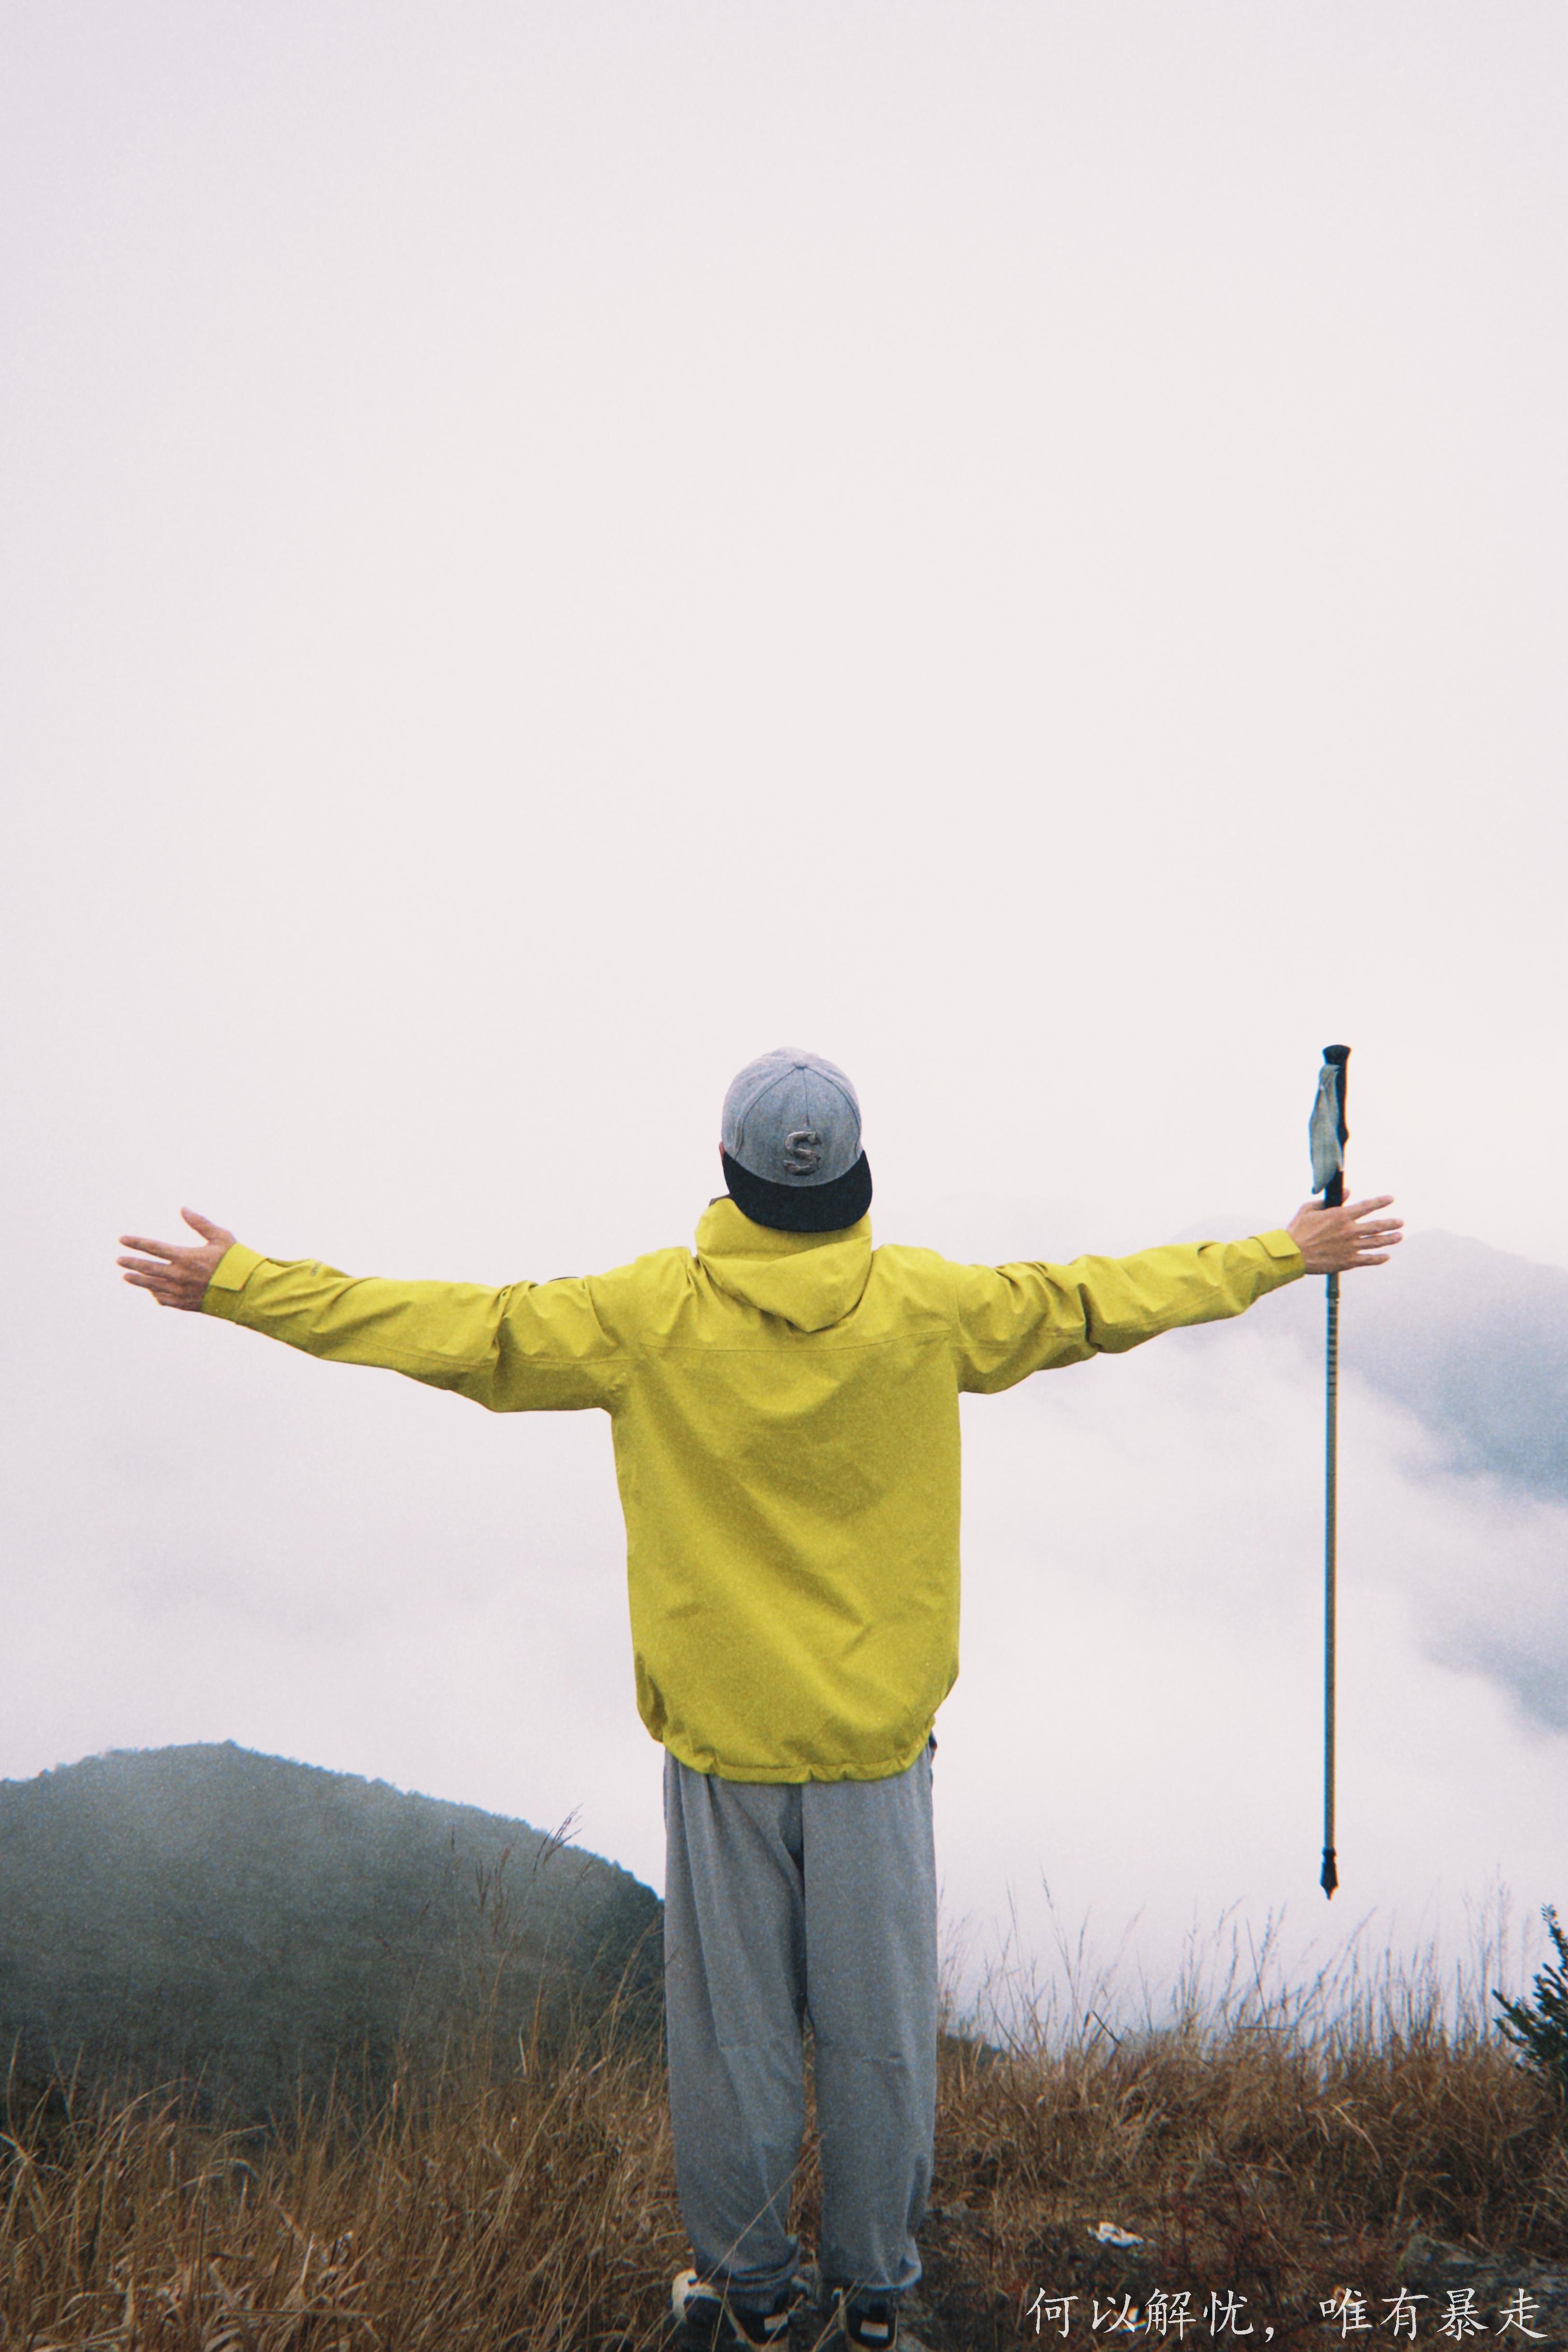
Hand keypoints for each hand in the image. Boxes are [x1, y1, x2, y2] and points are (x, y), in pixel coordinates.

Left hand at [118, 1209, 235, 1309]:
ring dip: (138, 1279)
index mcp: (186, 1257)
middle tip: (119, 1260)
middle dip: (131, 1262)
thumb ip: (200, 1223)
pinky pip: (163, 1299)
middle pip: (147, 1268)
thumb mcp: (221, 1237)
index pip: (153, 1247)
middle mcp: (179, 1275)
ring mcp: (180, 1291)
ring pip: (151, 1285)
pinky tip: (151, 1290)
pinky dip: (155, 1294)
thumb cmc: (236, 1262)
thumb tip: (183, 1209)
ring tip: (126, 1276)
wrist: (247, 1292)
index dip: (136, 1242)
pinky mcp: (185, 1304)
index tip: (122, 1239)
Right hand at [1286, 1194, 1402, 1274]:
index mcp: (1340, 1216)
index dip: (1380, 1201)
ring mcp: (1350, 1247)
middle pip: (1377, 1226)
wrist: (1293, 1254)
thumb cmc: (1297, 1230)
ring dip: (1390, 1239)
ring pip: (1376, 1242)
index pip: (1366, 1206)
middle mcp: (1349, 1231)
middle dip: (1391, 1223)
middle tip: (1401, 1222)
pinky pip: (1368, 1259)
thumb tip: (1348, 1192)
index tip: (1391, 1199)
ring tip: (1399, 1236)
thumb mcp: (1309, 1209)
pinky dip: (1379, 1258)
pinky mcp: (1348, 1261)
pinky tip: (1386, 1256)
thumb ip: (1329, 1201)